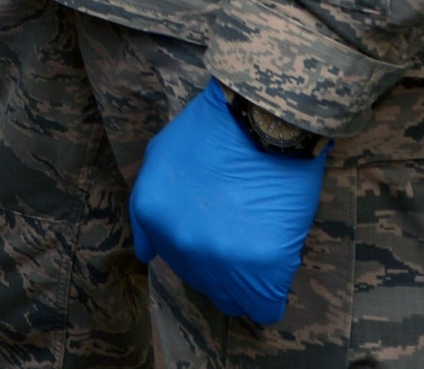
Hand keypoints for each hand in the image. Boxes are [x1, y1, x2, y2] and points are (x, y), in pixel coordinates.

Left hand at [129, 80, 328, 325]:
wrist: (259, 116)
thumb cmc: (212, 130)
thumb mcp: (159, 158)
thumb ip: (147, 209)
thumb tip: (147, 254)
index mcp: (153, 217)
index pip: (176, 265)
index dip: (201, 253)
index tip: (219, 232)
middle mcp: (181, 245)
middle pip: (206, 287)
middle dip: (224, 267)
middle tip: (244, 231)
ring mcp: (221, 259)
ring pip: (236, 300)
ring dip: (248, 278)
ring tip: (261, 238)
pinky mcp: (263, 265)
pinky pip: (267, 306)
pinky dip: (273, 288)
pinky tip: (276, 258)